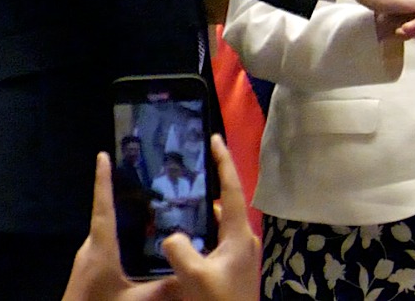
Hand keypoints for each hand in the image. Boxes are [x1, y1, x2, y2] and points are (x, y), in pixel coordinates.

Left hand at [60, 155, 179, 300]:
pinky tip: (141, 251)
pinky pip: (108, 251)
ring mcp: (88, 263)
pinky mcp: (88, 276)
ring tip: (151, 216)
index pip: (103, 206)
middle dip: (125, 200)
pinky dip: (124, 242)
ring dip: (126, 224)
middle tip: (150, 186)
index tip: (103, 156)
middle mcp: (91, 250)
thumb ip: (166, 289)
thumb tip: (194, 277)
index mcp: (100, 248)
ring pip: (109, 236)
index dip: (103, 180)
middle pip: (108, 217)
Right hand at [161, 135, 261, 300]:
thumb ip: (179, 250)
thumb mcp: (196, 276)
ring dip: (204, 210)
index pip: (232, 188)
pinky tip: (183, 235)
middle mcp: (243, 238)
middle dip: (210, 184)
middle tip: (189, 169)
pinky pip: (217, 238)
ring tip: (179, 199)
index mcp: (239, 233)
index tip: (215, 138)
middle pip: (226, 202)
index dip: (224, 161)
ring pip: (220, 222)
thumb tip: (171, 235)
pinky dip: (203, 230)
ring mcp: (240, 253)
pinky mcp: (234, 266)